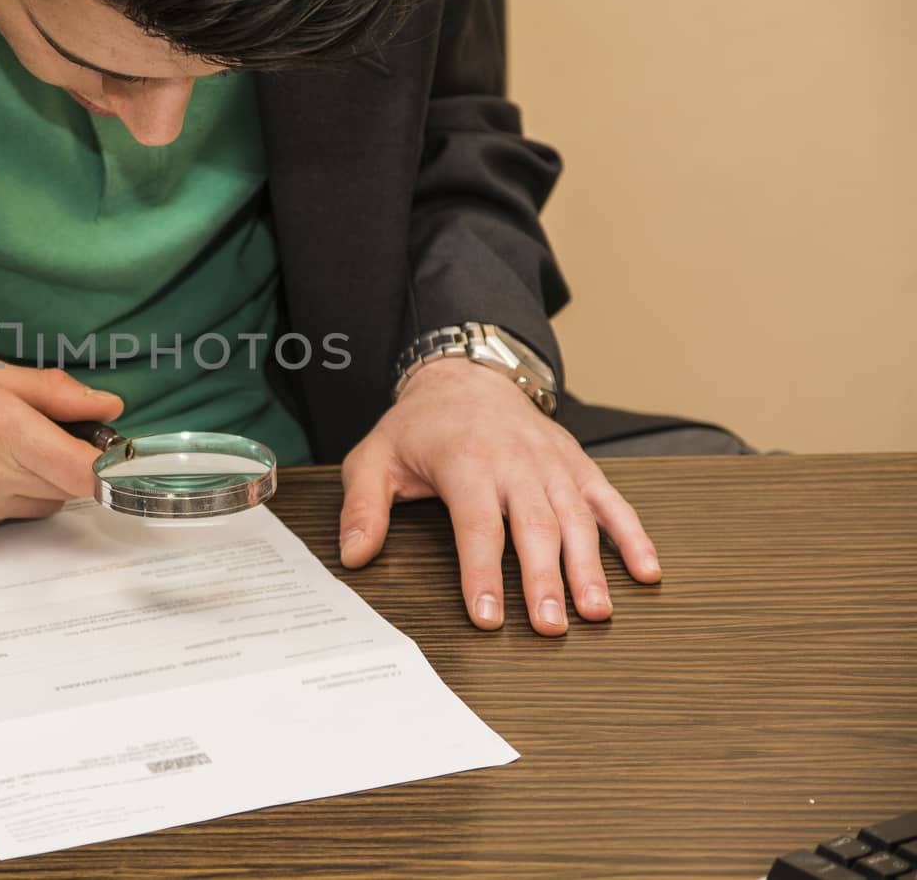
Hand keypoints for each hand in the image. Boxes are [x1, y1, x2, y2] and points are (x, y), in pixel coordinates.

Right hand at [0, 357, 122, 545]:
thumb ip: (49, 390)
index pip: (82, 469)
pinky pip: (3, 522)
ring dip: (30, 482)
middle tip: (34, 434)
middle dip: (63, 463)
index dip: (109, 465)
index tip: (114, 454)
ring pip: (38, 507)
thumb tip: (108, 406)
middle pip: (67, 488)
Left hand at [337, 361, 659, 634]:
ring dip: (590, 567)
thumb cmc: (419, 426)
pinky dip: (633, 535)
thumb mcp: (374, 458)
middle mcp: (515, 462)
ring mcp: (552, 463)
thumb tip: (354, 556)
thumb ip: (363, 508)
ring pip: (576, 518)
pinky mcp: (577, 464)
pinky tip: (647, 572)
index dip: (482, 572)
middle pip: (534, 526)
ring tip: (597, 612)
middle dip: (544, 580)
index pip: (477, 524)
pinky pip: (610, 501)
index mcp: (465, 461)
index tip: (486, 616)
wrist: (466, 375)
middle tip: (550, 627)